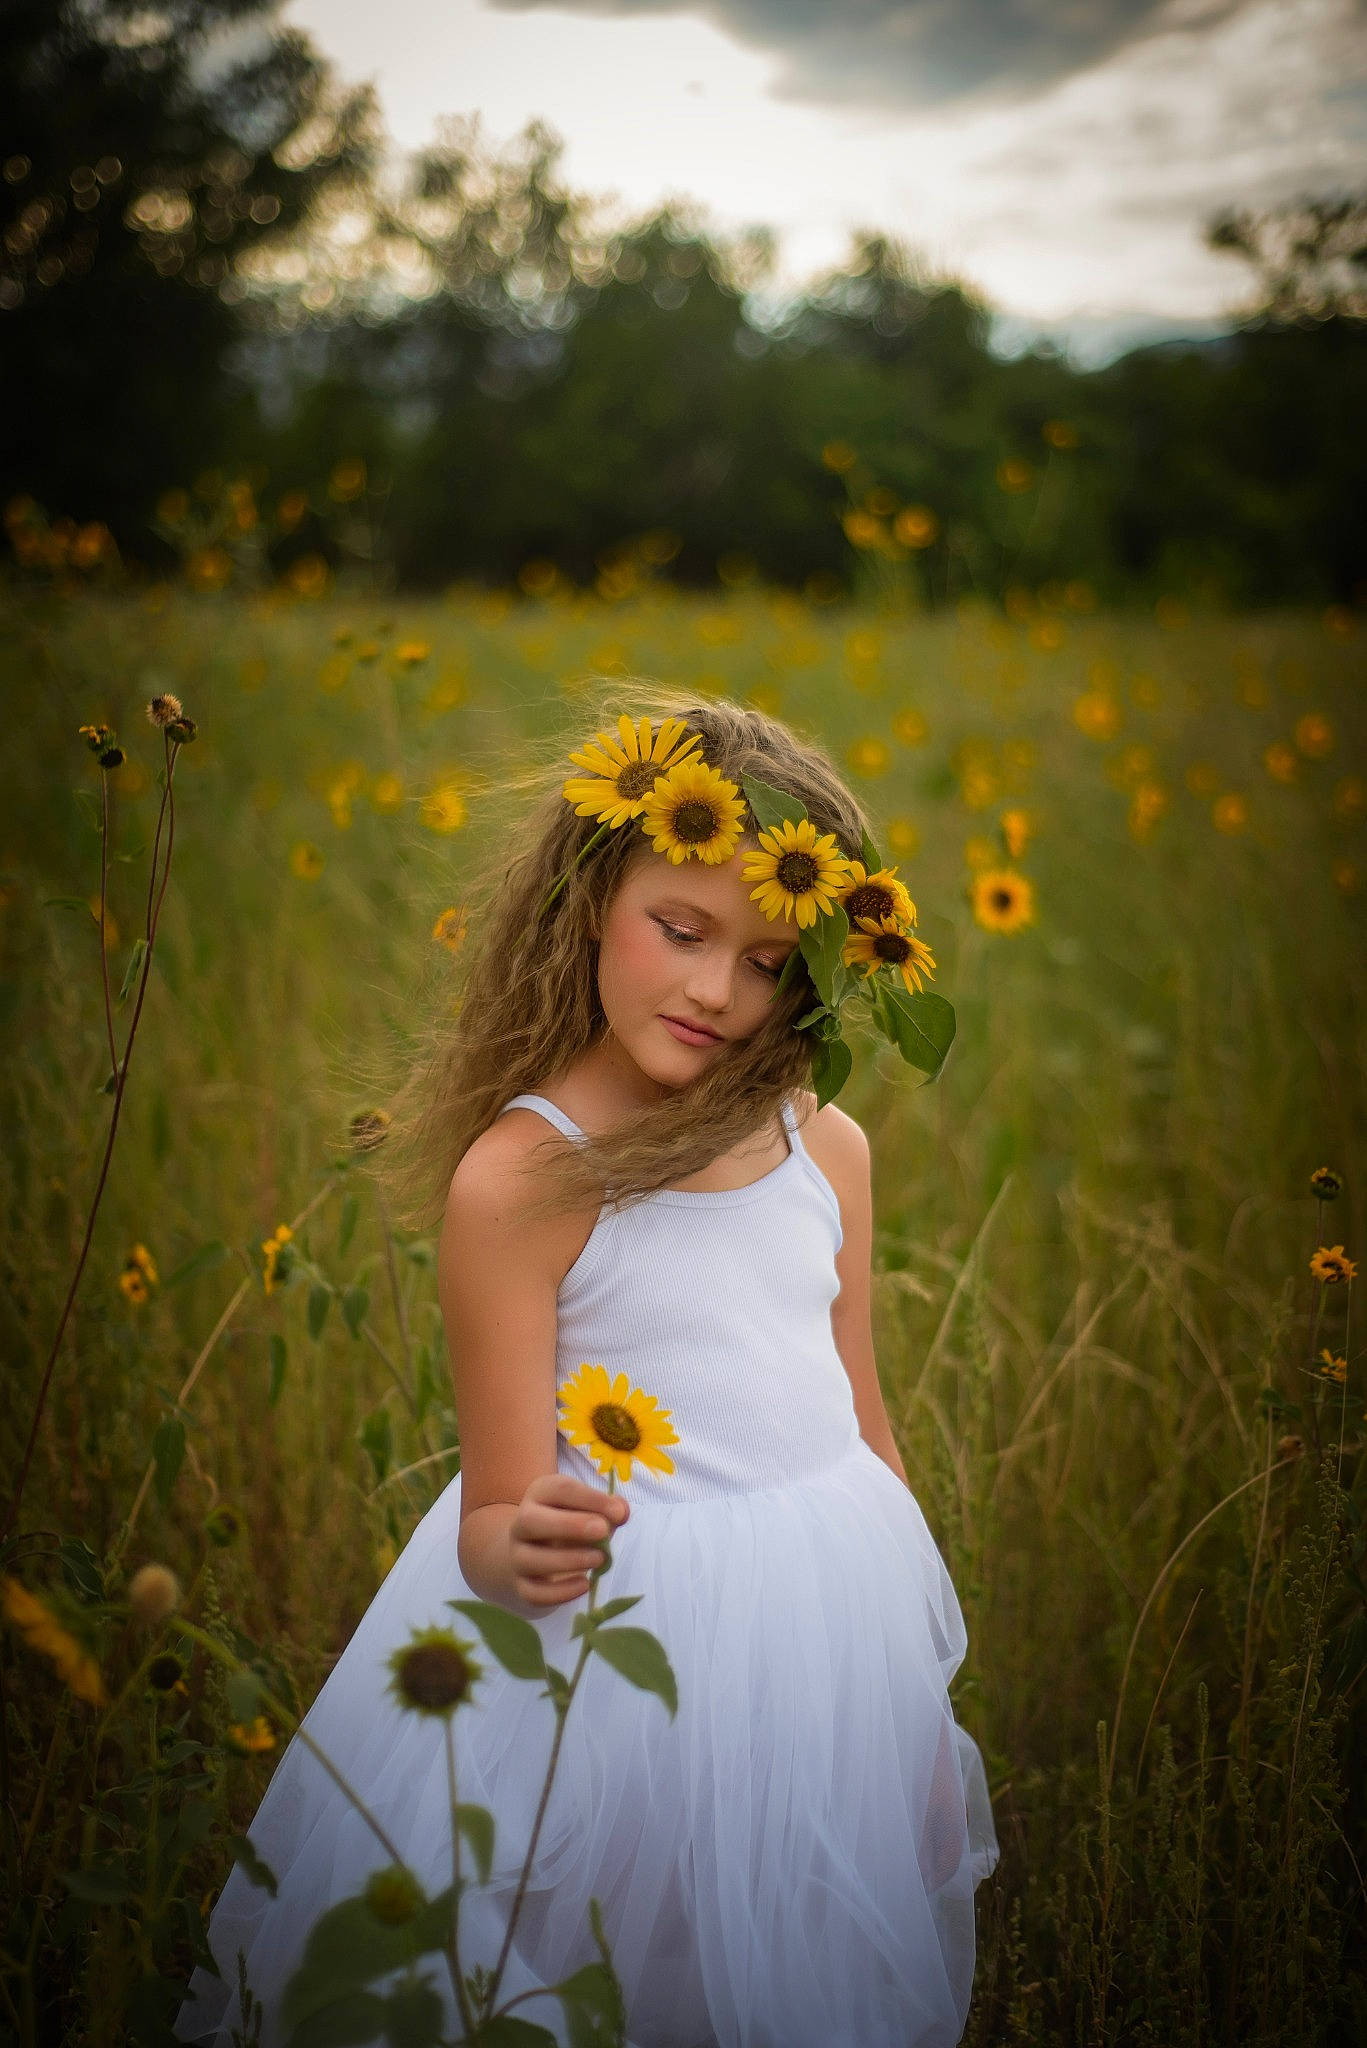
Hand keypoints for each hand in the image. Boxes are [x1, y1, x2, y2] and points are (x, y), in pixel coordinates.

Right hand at [507, 1473, 629, 1608]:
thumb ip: (608, 1509)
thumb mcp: (588, 1509)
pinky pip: (533, 1593)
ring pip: (529, 1559)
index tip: (618, 1512)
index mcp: (540, 1494)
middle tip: (602, 1531)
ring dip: (569, 1560)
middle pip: (530, 1521)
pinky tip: (584, 1585)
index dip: (590, 1499)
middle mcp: (521, 1523)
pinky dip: (560, 1592)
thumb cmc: (571, 1522)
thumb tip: (621, 1513)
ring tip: (599, 1559)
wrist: (535, 1549)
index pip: (559, 1490)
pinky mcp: (521, 1585)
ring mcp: (517, 1555)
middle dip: (569, 1525)